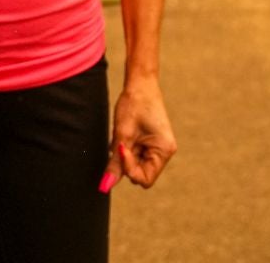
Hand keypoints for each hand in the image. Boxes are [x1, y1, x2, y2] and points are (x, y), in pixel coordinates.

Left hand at [102, 77, 176, 191]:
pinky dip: (127, 151)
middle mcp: (164, 152)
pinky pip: (137, 156)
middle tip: (121, 143)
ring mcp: (158, 148)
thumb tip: (105, 186)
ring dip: (125, 157)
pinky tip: (124, 137)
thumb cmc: (134, 104)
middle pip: (141, 174)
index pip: (145, 179)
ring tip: (123, 137)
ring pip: (137, 166)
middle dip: (127, 163)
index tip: (121, 149)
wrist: (140, 83)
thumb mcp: (122, 135)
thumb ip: (115, 163)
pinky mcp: (151, 143)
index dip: (129, 169)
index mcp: (164, 150)